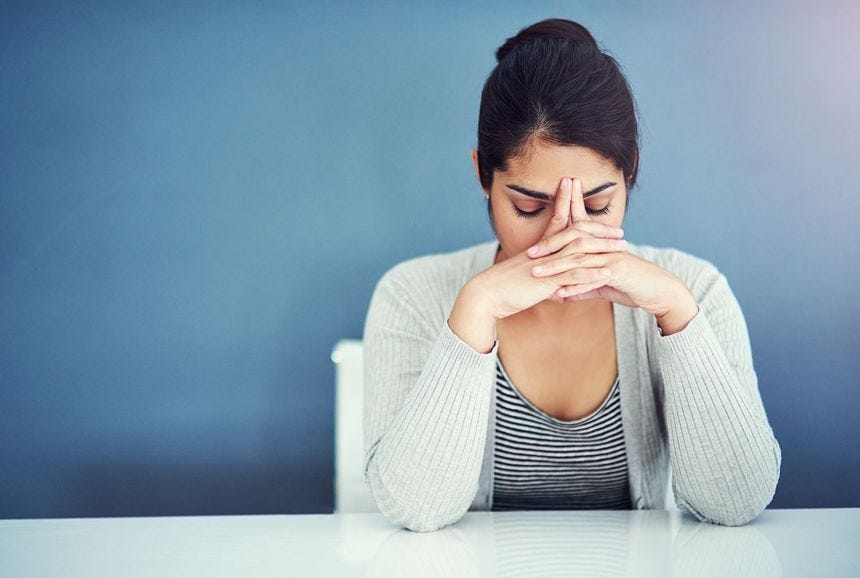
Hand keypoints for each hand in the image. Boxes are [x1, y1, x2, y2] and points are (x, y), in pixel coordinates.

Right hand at [470, 177, 627, 319]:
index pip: (557, 221)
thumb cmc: (501, 289)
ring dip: (603, 250)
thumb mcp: (522, 279)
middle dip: (599, 230)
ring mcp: (546, 266)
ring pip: (579, 253)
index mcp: (538, 249)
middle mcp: (544, 253)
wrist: (484, 295)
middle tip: (619, 230)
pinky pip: (573, 275)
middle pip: (576, 234)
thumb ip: (540, 280)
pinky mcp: (546, 281)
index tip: (580, 193)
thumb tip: (553, 287)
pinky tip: (608, 273)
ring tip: (623, 248)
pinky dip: (592, 274)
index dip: (569, 206)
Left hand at [526, 178, 699, 329]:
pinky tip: (560, 294)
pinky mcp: (619, 271)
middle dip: (549, 246)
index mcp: (600, 246)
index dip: (553, 235)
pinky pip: (593, 278)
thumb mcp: (604, 287)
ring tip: (537, 273)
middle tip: (529, 253)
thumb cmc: (633, 287)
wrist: (660, 293)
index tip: (532, 245)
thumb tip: (562, 294)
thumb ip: (583, 288)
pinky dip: (575, 286)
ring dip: (556, 267)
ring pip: (579, 259)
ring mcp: (612, 257)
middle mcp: (605, 247)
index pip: (575, 233)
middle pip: (572, 240)